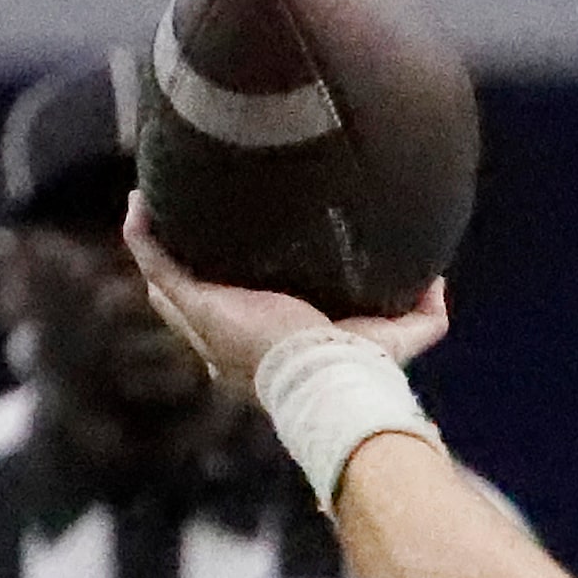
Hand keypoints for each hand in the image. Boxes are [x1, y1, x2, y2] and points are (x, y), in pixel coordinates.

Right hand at [122, 193, 449, 388]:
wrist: (326, 376)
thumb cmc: (356, 367)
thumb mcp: (397, 337)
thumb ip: (423, 316)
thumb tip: (437, 283)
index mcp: (266, 340)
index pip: (242, 311)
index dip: (235, 282)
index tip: (243, 245)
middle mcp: (228, 332)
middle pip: (195, 294)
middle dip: (190, 258)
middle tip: (191, 216)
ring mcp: (206, 318)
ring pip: (167, 279)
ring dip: (160, 241)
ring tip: (157, 200)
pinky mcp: (195, 304)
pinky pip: (155, 263)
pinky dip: (143, 234)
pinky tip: (140, 202)